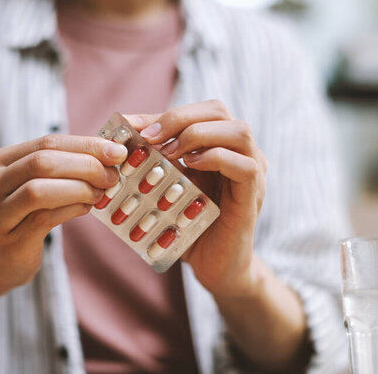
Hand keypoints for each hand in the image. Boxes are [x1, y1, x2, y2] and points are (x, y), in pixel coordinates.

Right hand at [0, 135, 127, 297]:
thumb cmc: (20, 218)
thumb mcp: (30, 185)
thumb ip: (59, 167)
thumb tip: (108, 153)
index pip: (46, 142)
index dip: (85, 144)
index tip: (117, 151)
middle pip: (42, 162)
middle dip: (85, 165)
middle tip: (112, 175)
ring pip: (39, 190)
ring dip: (79, 188)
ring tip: (100, 193)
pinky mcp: (7, 241)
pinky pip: (43, 218)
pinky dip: (71, 209)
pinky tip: (87, 208)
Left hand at [125, 100, 266, 299]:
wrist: (215, 266)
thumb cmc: (189, 224)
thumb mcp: (169, 186)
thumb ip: (155, 160)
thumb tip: (123, 136)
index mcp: (221, 145)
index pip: (200, 110)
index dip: (167, 114)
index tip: (135, 129)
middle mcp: (241, 152)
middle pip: (218, 111)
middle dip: (179, 118)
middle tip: (148, 138)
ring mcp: (253, 172)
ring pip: (239, 131)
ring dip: (197, 135)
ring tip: (169, 153)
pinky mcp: (254, 196)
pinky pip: (245, 166)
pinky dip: (215, 158)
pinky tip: (189, 167)